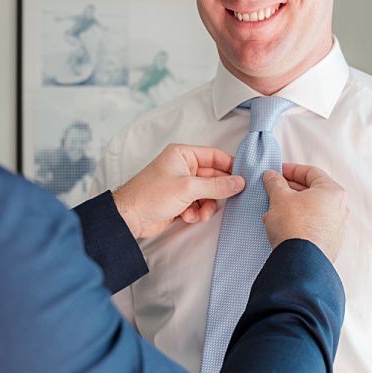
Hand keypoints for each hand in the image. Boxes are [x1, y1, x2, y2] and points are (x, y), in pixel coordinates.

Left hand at [112, 144, 244, 238]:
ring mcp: (181, 184)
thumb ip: (217, 186)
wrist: (129, 218)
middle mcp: (183, 167)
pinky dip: (196, 212)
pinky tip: (188, 216)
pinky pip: (198, 204)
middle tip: (228, 200)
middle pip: (213, 177)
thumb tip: (239, 182)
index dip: (230, 167)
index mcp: (183, 154)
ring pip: (207, 193)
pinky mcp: (179, 200)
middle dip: (217, 192)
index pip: (215, 156)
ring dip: (207, 205)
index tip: (242, 179)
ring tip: (201, 214)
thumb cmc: (150, 195)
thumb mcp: (188, 188)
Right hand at [263, 162, 349, 263]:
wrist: (300, 261)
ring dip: (290, 208)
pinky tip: (280, 226)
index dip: (291, 169)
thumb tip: (273, 176)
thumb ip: (276, 183)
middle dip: (289, 190)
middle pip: (312, 191)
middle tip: (273, 190)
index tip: (278, 171)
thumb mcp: (280, 198)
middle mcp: (339, 208)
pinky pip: (312, 226)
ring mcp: (336, 227)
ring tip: (272, 212)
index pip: (311, 172)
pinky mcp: (330, 242)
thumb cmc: (295, 227)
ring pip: (310, 210)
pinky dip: (297, 222)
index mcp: (333, 192)